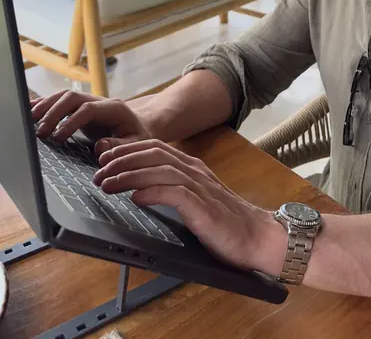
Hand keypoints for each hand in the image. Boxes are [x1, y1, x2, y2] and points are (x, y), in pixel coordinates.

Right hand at [31, 91, 151, 153]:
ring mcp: (89, 101)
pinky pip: (61, 101)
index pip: (88, 109)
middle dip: (54, 113)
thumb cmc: (139, 137)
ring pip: (64, 96)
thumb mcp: (136, 143)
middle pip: (72, 98)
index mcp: (114, 108)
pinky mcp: (81, 107)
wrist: (142, 126)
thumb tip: (100, 147)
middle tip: (41, 133)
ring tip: (31, 121)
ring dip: (46, 107)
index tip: (58, 138)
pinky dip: (46, 104)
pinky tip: (31, 109)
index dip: (71, 122)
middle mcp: (100, 101)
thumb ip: (120, 146)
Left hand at [93, 139, 283, 273]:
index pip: (155, 148)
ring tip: (107, 184)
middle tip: (98, 170)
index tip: (104, 157)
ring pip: (160, 169)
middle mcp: (195, 171)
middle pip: (154, 153)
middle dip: (122, 158)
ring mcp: (200, 187)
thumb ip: (172, 191)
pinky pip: (174, 192)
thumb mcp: (195, 201)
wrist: (257, 237)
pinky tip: (136, 198)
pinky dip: (152, 191)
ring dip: (129, 175)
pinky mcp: (204, 207)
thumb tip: (138, 190)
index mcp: (192, 167)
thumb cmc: (224, 223)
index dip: (127, 149)